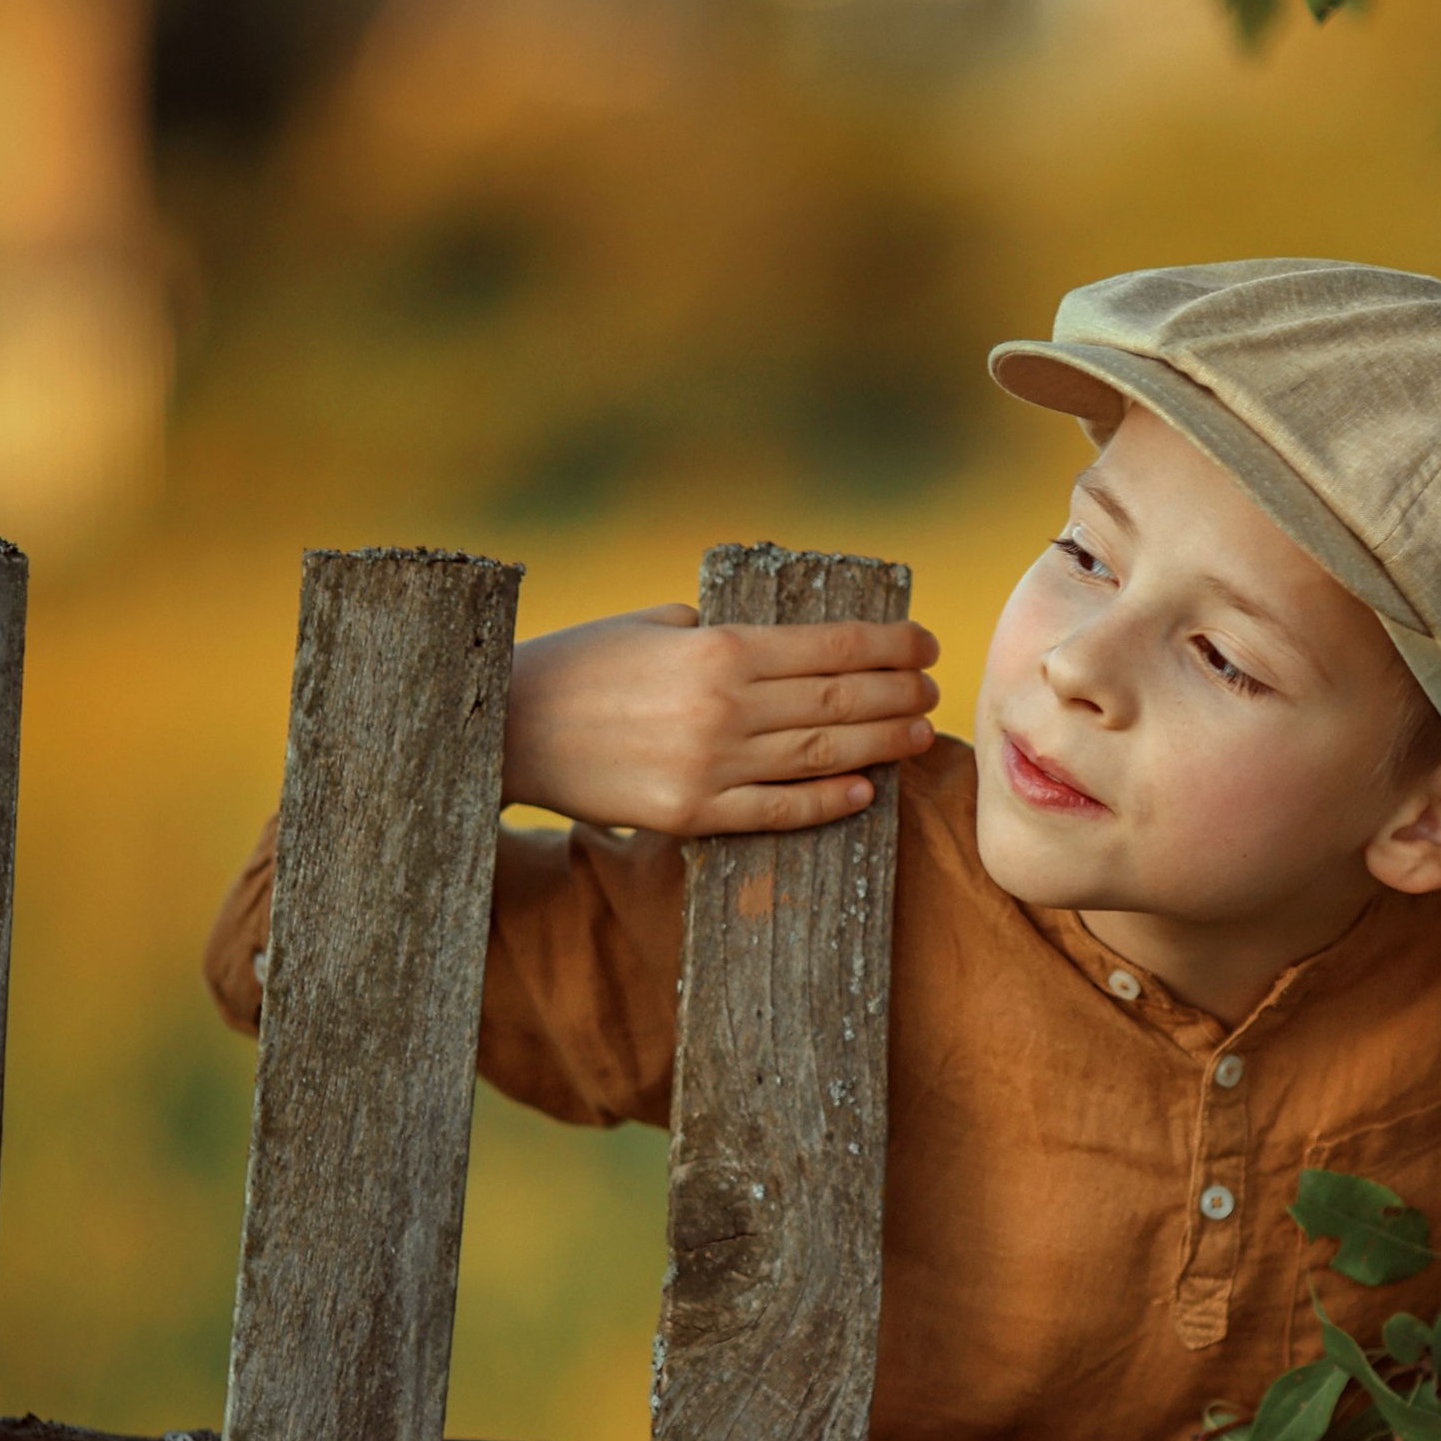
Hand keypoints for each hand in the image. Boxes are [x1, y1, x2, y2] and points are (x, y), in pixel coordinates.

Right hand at [501, 603, 940, 833]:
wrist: (508, 727)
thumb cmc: (580, 664)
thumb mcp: (654, 626)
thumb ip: (720, 634)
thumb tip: (783, 646)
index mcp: (718, 648)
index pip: (829, 646)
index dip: (887, 645)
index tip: (923, 642)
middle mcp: (724, 707)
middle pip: (838, 701)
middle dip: (897, 692)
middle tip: (932, 689)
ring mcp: (710, 765)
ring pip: (819, 755)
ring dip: (881, 744)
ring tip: (919, 734)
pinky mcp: (690, 814)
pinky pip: (776, 811)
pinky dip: (826, 801)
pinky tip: (863, 791)